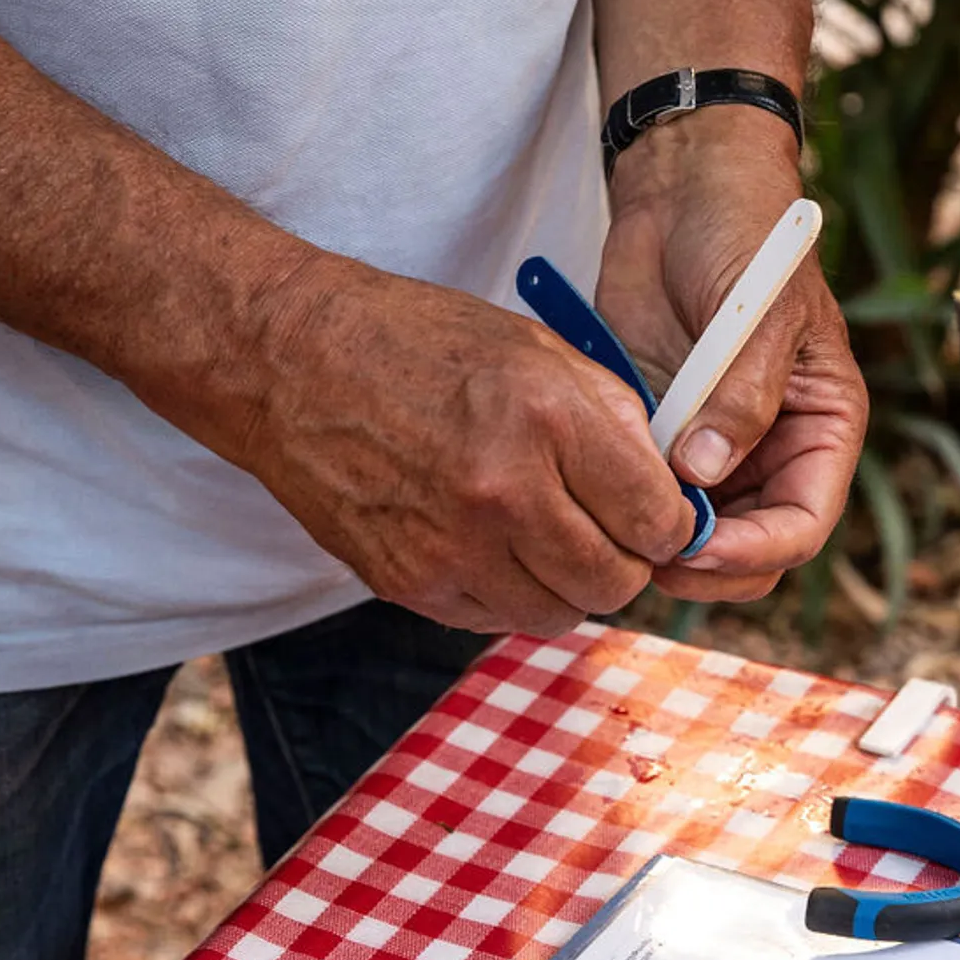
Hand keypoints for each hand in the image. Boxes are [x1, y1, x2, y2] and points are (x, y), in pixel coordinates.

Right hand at [228, 255, 698, 635]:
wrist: (290, 361)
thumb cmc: (416, 341)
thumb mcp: (535, 348)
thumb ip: (612, 419)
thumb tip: (668, 489)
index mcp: (545, 418)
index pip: (657, 521)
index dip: (670, 523)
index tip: (659, 514)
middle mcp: (501, 491)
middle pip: (616, 582)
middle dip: (627, 560)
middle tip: (610, 530)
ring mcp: (450, 548)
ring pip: (559, 614)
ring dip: (568, 584)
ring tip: (547, 533)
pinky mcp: (408, 584)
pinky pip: (495, 618)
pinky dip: (509, 592)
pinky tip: (493, 543)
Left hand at [595, 113, 866, 602]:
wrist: (682, 187)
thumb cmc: (745, 233)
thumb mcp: (758, 311)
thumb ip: (740, 396)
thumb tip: (703, 472)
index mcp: (821, 427)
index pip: (803, 524)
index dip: (756, 552)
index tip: (698, 546)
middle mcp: (771, 449)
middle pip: (748, 548)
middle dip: (702, 562)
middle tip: (641, 551)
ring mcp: (711, 445)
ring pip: (692, 531)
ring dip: (655, 538)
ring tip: (610, 525)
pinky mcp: (658, 430)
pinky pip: (643, 489)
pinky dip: (621, 501)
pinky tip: (589, 492)